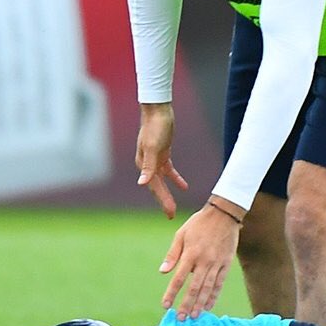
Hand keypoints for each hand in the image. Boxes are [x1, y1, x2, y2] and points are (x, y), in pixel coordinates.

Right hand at [136, 103, 187, 218]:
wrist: (158, 110)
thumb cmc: (155, 127)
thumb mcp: (153, 147)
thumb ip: (148, 167)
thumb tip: (141, 183)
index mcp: (143, 164)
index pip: (154, 187)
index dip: (162, 200)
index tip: (170, 213)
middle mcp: (147, 164)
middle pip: (156, 186)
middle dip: (164, 201)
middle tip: (171, 215)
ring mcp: (154, 158)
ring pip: (162, 180)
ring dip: (168, 192)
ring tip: (173, 206)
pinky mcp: (162, 152)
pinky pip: (168, 170)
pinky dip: (175, 178)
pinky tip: (184, 186)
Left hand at [160, 201, 241, 319]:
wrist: (224, 214)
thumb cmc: (199, 223)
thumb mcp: (182, 234)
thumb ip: (172, 254)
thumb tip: (162, 272)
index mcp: (191, 253)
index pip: (179, 278)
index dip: (172, 293)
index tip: (165, 305)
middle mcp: (204, 261)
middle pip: (194, 288)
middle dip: (187, 305)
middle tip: (181, 318)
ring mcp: (217, 263)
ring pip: (208, 288)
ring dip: (200, 304)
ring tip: (194, 316)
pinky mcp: (226, 264)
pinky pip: (219, 284)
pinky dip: (214, 296)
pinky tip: (208, 306)